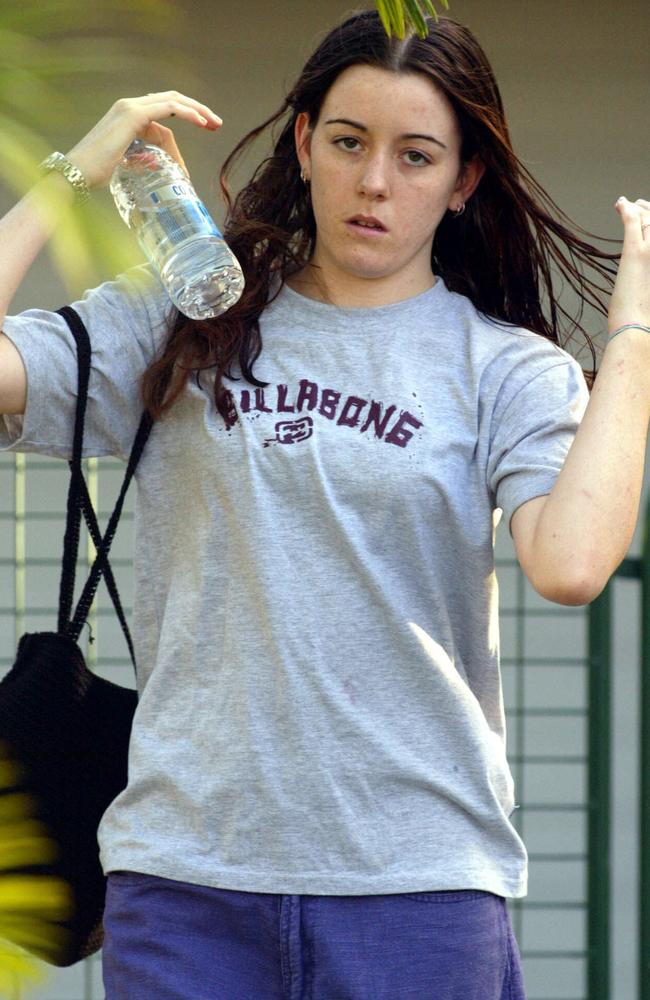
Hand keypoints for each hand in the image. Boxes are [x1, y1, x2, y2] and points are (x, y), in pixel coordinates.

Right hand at [62, 92, 221, 189]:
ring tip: (214, 123)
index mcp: (127, 115)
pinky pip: (167, 108)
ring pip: (172, 101)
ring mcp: (130, 108)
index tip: (206, 130)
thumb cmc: (95, 174)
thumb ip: (143, 159)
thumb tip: (158, 164)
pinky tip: (202, 122)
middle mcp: (129, 106)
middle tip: (216, 124)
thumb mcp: (126, 164)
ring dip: (196, 110)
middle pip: (171, 100)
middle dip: (196, 109)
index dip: (186, 118)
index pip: (163, 111)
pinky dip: (187, 113)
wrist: (76, 173)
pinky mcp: (132, 115)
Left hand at [607, 197, 649, 338]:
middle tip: (639, 206)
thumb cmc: (649, 325)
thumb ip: (646, 280)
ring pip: (648, 220)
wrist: (641, 332)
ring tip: (627, 205)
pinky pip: (632, 223)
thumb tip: (644, 285)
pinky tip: (620, 204)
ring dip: (637, 210)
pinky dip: (625, 211)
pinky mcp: (636, 253)